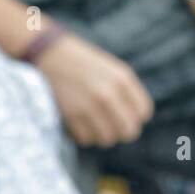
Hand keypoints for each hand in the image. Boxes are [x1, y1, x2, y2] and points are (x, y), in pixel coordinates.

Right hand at [35, 31, 154, 146]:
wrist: (50, 55)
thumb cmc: (84, 64)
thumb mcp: (112, 70)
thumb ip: (126, 92)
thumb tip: (135, 119)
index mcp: (123, 79)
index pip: (144, 112)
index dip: (136, 118)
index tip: (126, 116)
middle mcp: (109, 93)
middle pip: (130, 131)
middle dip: (122, 132)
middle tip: (113, 127)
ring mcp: (90, 105)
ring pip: (108, 139)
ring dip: (102, 136)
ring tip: (95, 126)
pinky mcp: (72, 114)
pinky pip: (87, 139)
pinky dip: (85, 136)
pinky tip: (80, 124)